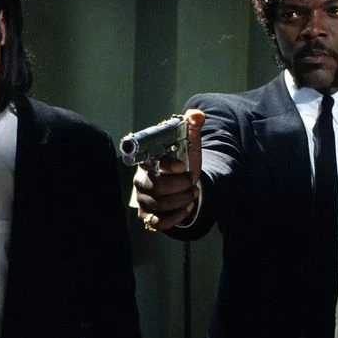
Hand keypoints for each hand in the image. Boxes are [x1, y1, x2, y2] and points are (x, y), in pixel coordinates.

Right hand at [132, 108, 203, 231]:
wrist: (184, 184)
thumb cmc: (182, 162)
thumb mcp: (189, 144)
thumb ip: (192, 126)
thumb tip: (196, 115)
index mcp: (147, 162)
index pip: (147, 163)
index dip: (165, 165)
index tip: (181, 166)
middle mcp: (140, 181)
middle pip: (153, 187)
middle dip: (178, 186)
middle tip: (192, 183)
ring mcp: (143, 200)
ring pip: (156, 205)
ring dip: (179, 201)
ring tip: (192, 195)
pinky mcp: (148, 216)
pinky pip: (157, 222)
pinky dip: (175, 217)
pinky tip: (187, 208)